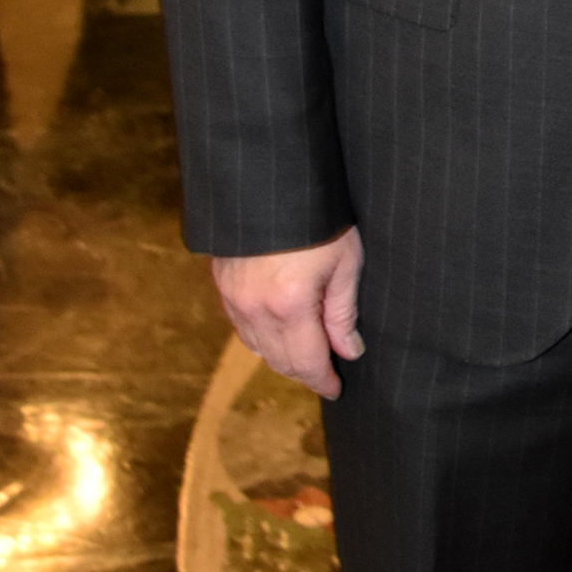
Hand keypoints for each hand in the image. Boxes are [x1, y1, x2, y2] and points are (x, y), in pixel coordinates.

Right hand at [213, 228, 364, 397]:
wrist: (270, 181)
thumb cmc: (320, 217)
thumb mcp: (345, 262)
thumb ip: (343, 312)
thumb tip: (349, 351)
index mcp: (289, 305)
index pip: (306, 362)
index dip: (322, 380)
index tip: (336, 389)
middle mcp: (255, 308)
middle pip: (278, 361)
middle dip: (303, 372)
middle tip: (325, 375)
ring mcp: (233, 297)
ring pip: (256, 347)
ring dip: (280, 357)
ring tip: (306, 356)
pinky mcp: (222, 283)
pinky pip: (241, 326)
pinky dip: (260, 337)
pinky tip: (278, 332)